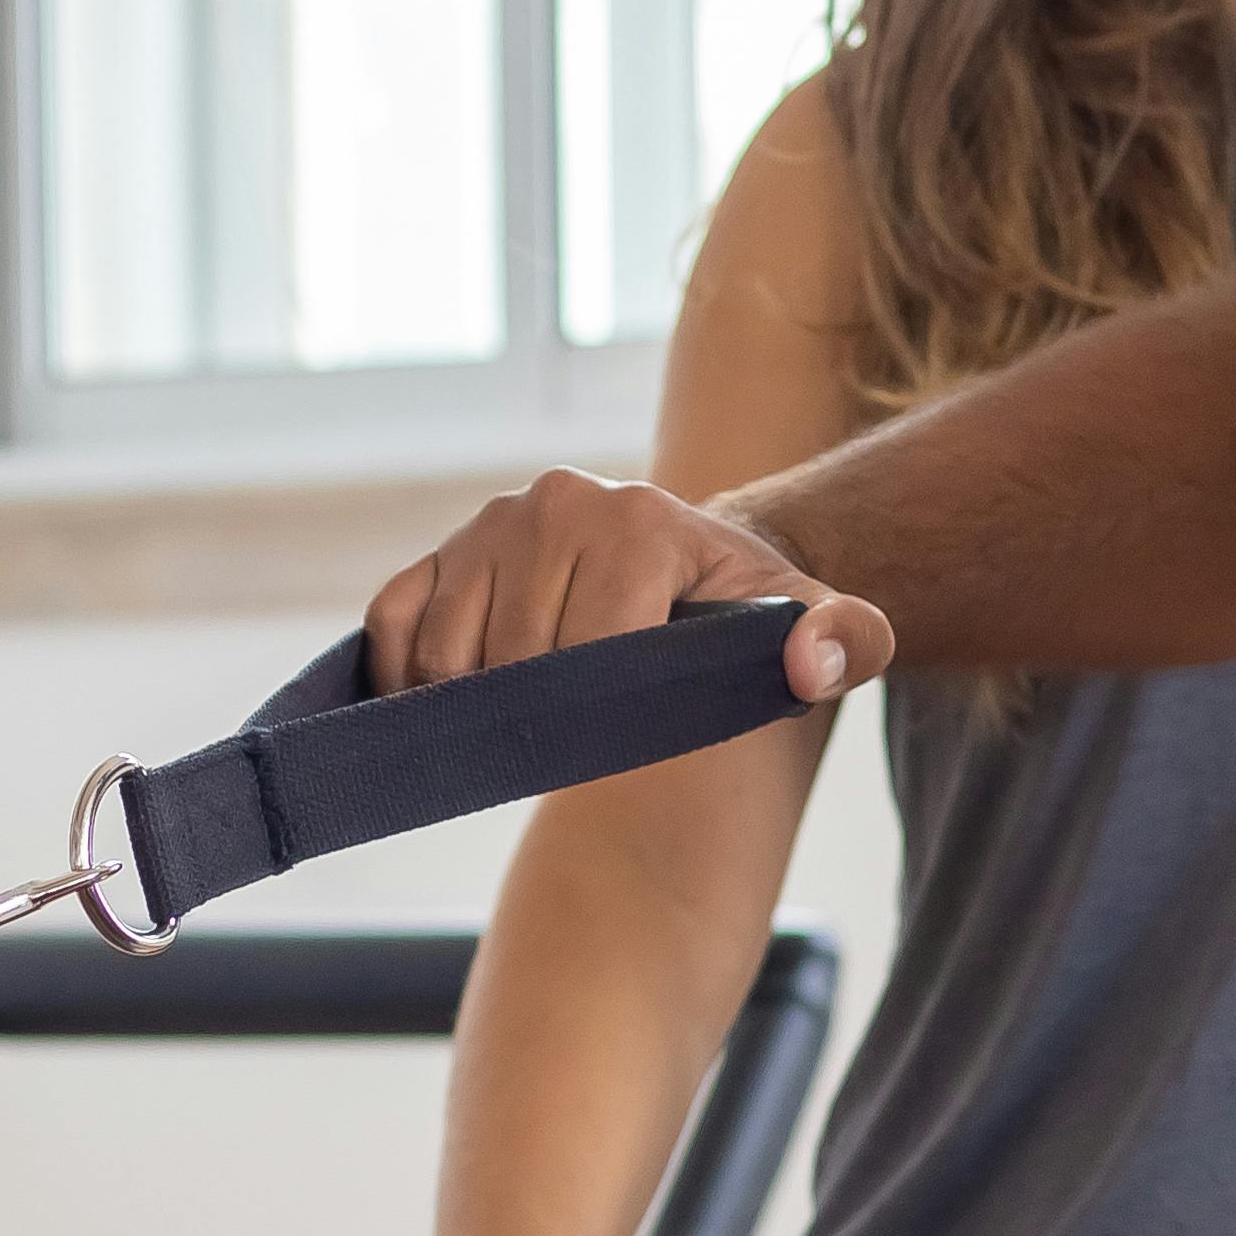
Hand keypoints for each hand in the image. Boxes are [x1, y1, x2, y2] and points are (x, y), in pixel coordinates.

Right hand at [371, 470, 884, 704]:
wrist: (693, 569)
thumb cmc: (744, 613)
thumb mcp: (807, 622)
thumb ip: (843, 641)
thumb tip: (811, 664)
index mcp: (637, 519)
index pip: (585, 654)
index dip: (602, 716)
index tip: (629, 733)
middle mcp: (555, 502)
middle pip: (511, 664)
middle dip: (543, 717)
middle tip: (586, 728)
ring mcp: (488, 524)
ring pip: (442, 658)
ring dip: (476, 709)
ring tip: (536, 717)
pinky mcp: (436, 553)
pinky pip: (392, 630)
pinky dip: (406, 681)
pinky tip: (460, 705)